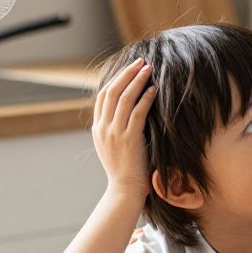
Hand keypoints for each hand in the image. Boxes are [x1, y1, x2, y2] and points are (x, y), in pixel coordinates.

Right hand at [93, 59, 156, 197]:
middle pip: (111, 91)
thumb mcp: (115, 147)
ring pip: (123, 99)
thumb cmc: (126, 170)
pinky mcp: (128, 139)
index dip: (116, 79)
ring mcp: (114, 133)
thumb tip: (129, 112)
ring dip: (136, 81)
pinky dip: (145, 98)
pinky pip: (136, 113)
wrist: (124, 190)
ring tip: (148, 69)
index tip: (129, 69)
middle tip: (139, 62)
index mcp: (98, 129)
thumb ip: (117, 129)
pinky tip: (154, 89)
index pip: (103, 96)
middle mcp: (103, 128)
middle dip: (126, 74)